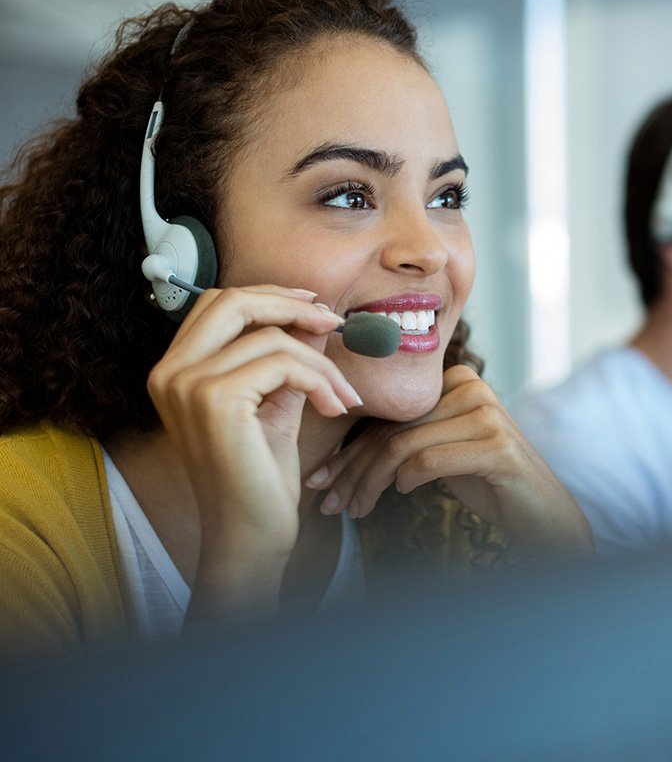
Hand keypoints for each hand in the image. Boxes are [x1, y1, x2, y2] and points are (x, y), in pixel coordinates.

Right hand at [147, 285, 360, 616]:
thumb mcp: (275, 403)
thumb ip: (287, 358)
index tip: (314, 309)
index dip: (269, 297)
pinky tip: (334, 408)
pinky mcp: (215, 400)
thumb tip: (316, 317)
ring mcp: (187, 384)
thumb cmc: (260, 474)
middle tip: (334, 324)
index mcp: (175, 370)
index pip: (219, 304)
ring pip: (272, 338)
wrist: (250, 533)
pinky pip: (284, 364)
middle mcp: (170, 372)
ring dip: (321, 363)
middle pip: (233, 301)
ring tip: (343, 395)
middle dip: (291, 305)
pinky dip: (320, 381)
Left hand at [309, 364, 592, 556]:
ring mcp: (487, 415)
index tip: (321, 479)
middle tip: (326, 501)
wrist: (543, 513)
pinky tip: (400, 495)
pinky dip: (407, 480)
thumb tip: (345, 454)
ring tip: (354, 510)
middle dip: (352, 469)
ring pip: (404, 446)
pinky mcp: (497, 446)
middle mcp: (473, 388)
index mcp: (457, 381)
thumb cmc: (489, 482)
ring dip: (370, 483)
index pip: (390, 415)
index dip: (350, 449)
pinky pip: (429, 460)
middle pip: (393, 429)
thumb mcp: (444, 451)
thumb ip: (410, 438)